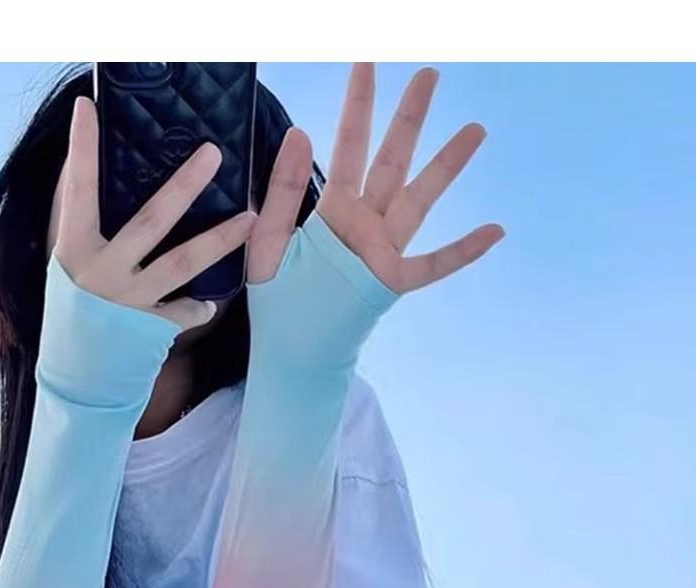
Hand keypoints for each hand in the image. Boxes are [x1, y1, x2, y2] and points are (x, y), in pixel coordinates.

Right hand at [54, 97, 256, 331]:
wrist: (78, 374)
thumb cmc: (73, 310)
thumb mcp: (69, 265)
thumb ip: (83, 226)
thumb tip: (88, 173)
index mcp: (75, 248)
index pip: (78, 189)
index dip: (82, 149)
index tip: (88, 107)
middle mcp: (103, 272)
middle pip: (151, 220)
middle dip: (184, 185)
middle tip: (214, 153)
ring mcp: (130, 301)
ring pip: (183, 263)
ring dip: (220, 239)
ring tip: (252, 217)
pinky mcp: (152, 329)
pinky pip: (188, 311)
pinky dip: (200, 307)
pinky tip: (209, 304)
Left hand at [247, 63, 503, 291]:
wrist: (288, 351)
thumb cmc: (276, 301)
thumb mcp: (267, 240)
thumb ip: (284, 190)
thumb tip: (301, 132)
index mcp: (332, 210)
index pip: (348, 145)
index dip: (358, 105)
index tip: (367, 62)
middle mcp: (363, 223)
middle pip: (393, 160)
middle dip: (409, 117)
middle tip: (429, 75)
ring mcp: (382, 252)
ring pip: (420, 199)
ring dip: (446, 166)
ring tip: (474, 130)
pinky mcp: (392, 284)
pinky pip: (432, 265)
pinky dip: (462, 251)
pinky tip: (495, 231)